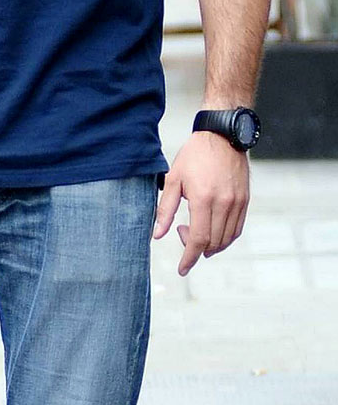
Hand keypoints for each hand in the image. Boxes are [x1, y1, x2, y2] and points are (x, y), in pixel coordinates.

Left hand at [153, 131, 249, 275]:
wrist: (223, 135)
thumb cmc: (195, 155)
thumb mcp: (173, 180)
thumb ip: (166, 209)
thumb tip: (158, 235)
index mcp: (204, 199)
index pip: (198, 239)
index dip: (189, 257)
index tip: (182, 269)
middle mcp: (224, 203)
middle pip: (213, 242)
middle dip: (196, 249)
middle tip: (182, 234)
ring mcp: (238, 202)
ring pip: (227, 238)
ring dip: (211, 246)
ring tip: (195, 232)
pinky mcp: (245, 200)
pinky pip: (237, 229)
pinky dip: (225, 237)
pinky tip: (212, 231)